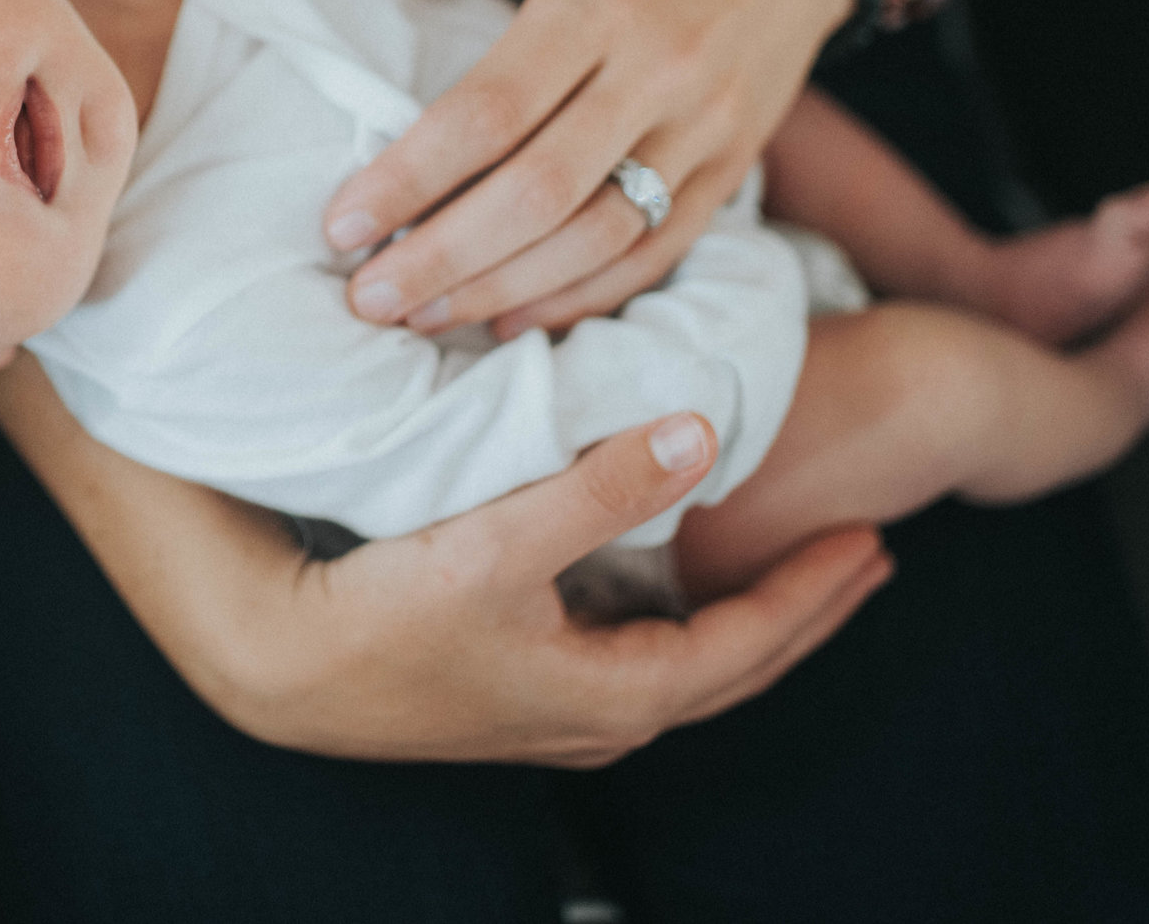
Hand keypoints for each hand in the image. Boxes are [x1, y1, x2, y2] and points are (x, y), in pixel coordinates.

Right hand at [0, 358, 891, 764]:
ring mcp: (553, 709)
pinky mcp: (515, 687)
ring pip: (684, 667)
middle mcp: (592, 715)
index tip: (869, 539)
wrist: (279, 669)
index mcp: (606, 694)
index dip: (809, 594)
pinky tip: (677, 583)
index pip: (743, 648)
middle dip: (801, 611)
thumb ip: (597, 486)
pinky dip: (684, 618)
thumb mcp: (493, 542)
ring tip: (793, 567)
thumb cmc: (380, 612)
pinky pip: (637, 658)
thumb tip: (697, 432)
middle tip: (865, 556)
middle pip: (729, 668)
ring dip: (747, 618)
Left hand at [319, 0, 854, 338]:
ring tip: (422, 318)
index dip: (411, 175)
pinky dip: (584, 296)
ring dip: (504, 289)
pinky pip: (656, 253)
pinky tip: (514, 319)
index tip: (342, 223)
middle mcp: (653, 70)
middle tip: (367, 296)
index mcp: (595, 1)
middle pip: (538, 190)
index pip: (489, 111)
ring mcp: (700, 129)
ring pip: (597, 235)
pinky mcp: (731, 169)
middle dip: (444, 255)